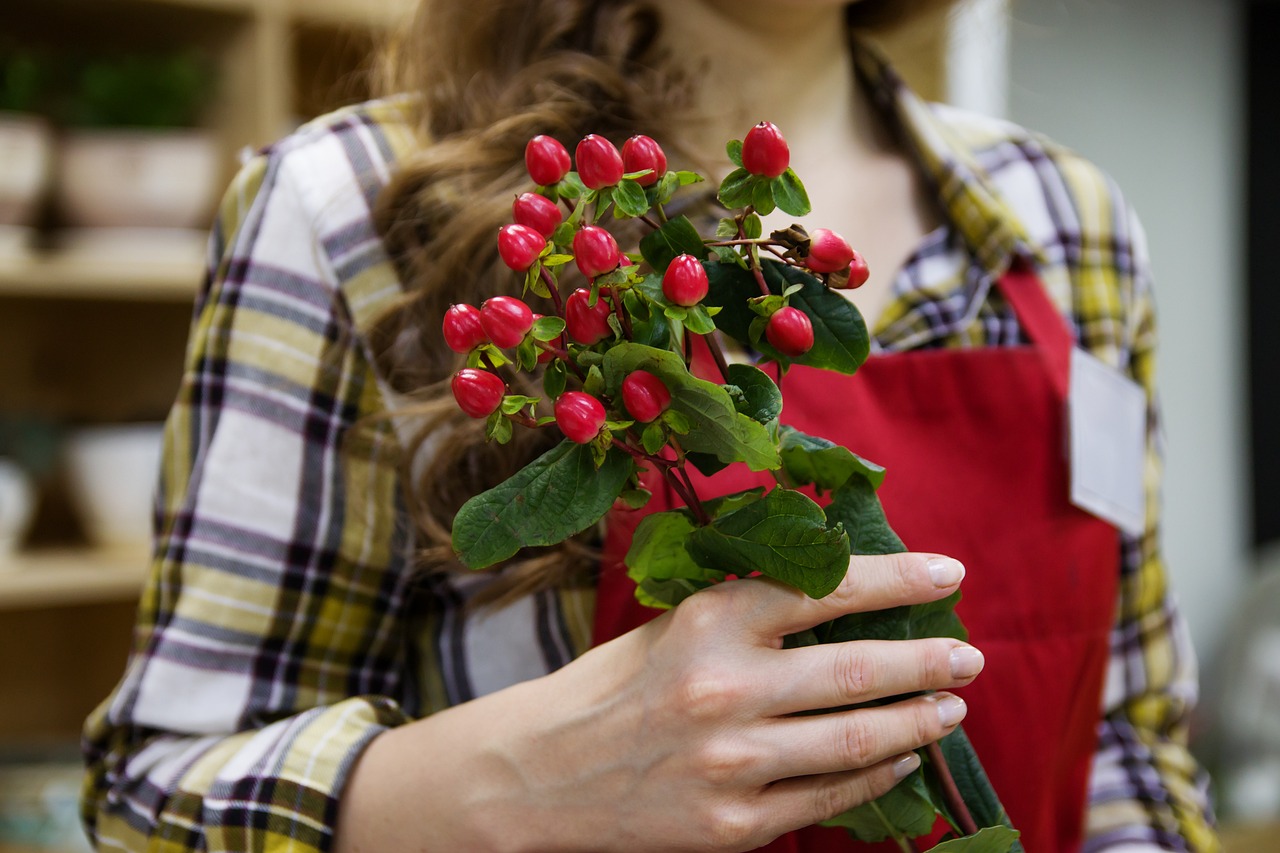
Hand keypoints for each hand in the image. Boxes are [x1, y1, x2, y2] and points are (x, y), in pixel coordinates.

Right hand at [334, 552, 981, 852]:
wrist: (539, 778)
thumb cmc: (612, 687)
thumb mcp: (671, 625)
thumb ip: (748, 608)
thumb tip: (845, 589)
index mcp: (706, 624)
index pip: (823, 589)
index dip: (897, 579)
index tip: (948, 574)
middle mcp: (723, 691)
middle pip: (857, 671)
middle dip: (928, 660)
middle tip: (970, 653)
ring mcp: (731, 764)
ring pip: (856, 741)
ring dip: (918, 721)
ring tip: (953, 707)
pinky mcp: (734, 825)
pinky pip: (829, 801)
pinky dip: (877, 777)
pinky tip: (902, 760)